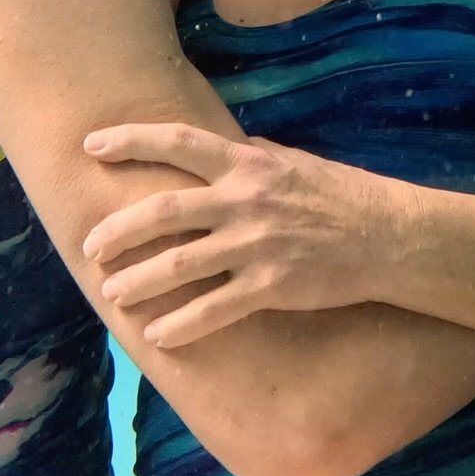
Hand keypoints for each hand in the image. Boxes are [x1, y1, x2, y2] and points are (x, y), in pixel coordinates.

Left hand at [82, 123, 403, 347]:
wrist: (385, 235)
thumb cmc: (335, 193)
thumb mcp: (288, 160)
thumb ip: (246, 156)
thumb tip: (214, 146)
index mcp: (246, 162)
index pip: (177, 140)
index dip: (130, 140)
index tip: (92, 145)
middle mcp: (244, 200)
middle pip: (164, 210)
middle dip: (118, 229)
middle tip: (89, 246)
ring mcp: (256, 245)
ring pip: (179, 264)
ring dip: (137, 281)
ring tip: (111, 294)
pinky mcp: (271, 287)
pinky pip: (214, 309)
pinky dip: (181, 324)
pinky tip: (157, 335)